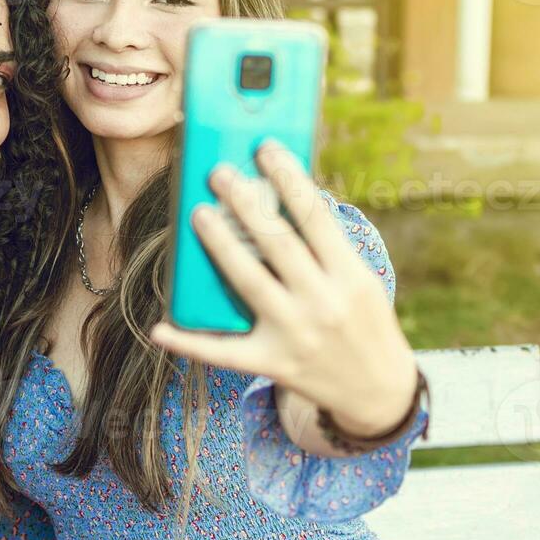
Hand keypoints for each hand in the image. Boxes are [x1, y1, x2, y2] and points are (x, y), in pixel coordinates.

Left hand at [149, 141, 416, 436]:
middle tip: (220, 172)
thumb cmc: (364, 322)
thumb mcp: (361, 280)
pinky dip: (190, 343)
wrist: (379, 392)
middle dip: (245, 202)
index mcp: (351, 276)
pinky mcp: (273, 364)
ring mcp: (295, 335)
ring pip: (248, 281)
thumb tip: (281, 198)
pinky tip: (160, 327)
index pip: (315, 215)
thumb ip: (326, 247)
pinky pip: (224, 353)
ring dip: (220, 244)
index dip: (288, 176)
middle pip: (277, 243)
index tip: (264, 147)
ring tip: (198, 212)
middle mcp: (323, 304)